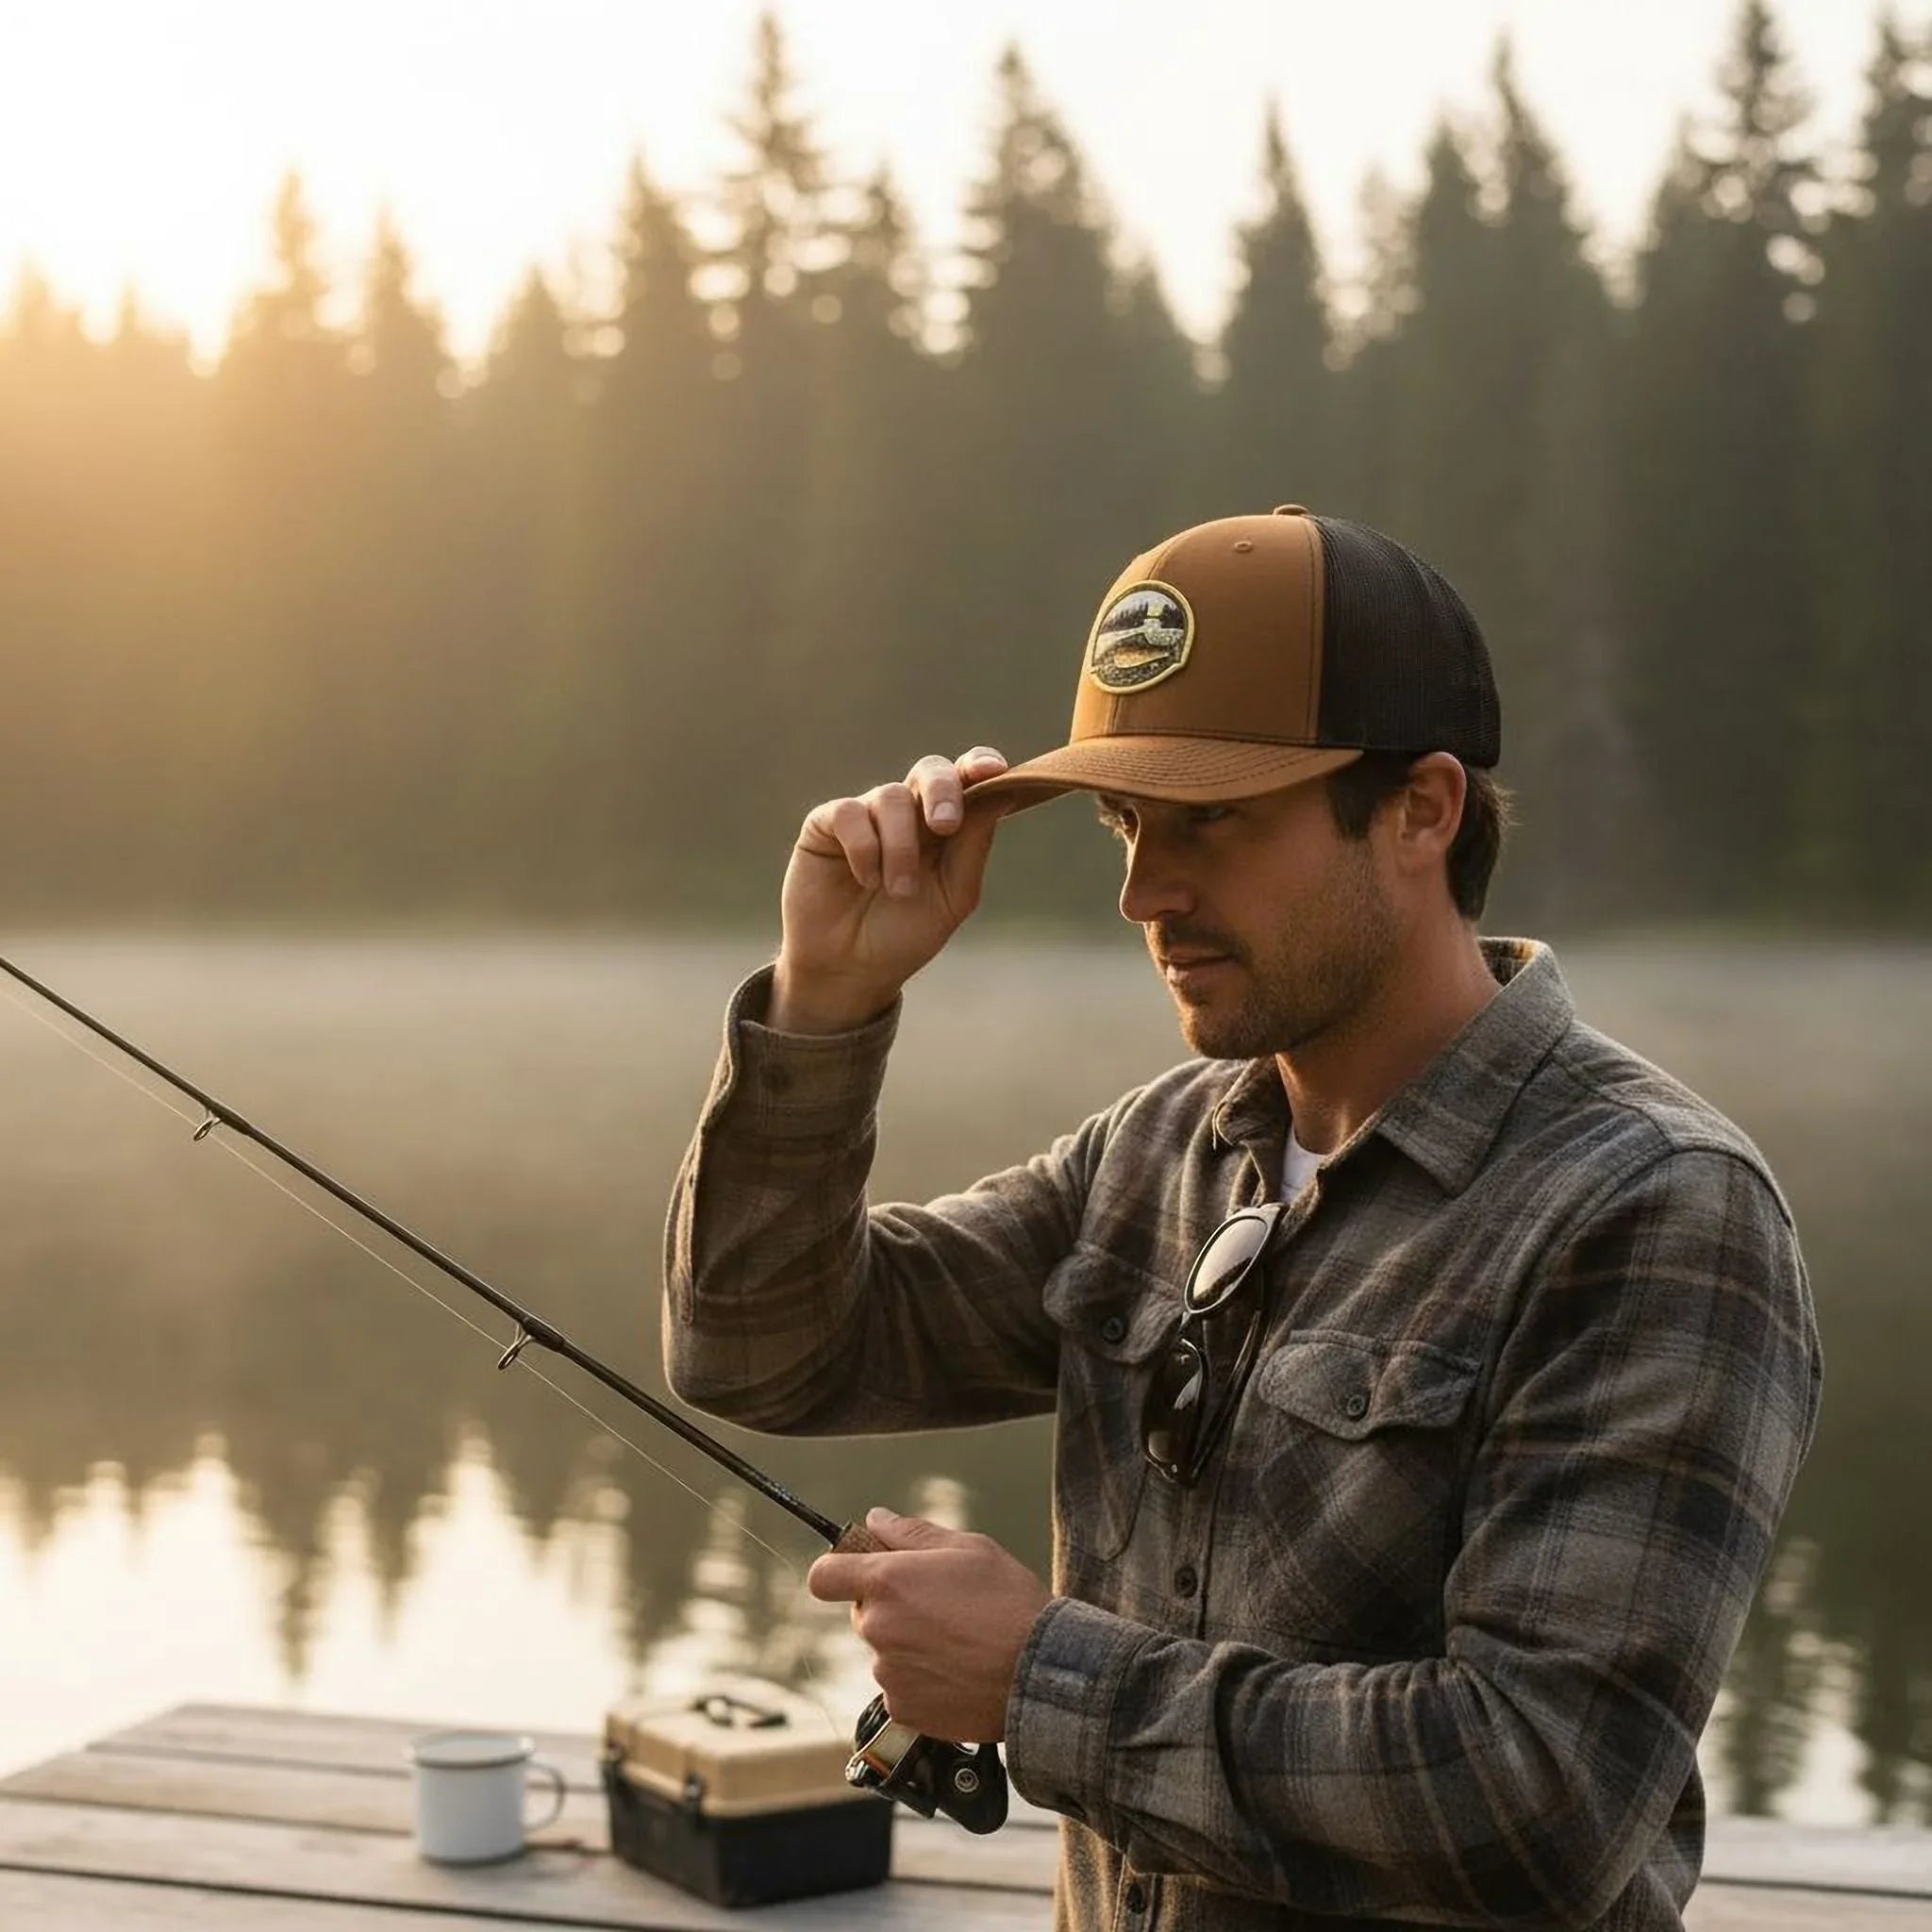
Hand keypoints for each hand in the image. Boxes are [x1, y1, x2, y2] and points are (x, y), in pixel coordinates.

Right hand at [771, 748, 1010, 1032]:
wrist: (849, 970)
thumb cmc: (904, 935)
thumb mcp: (953, 897)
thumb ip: (974, 846)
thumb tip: (1005, 793)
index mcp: (944, 826)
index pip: (966, 779)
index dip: (979, 764)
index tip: (994, 771)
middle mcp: (908, 812)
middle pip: (931, 771)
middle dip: (942, 791)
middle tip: (944, 826)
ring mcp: (867, 815)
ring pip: (891, 797)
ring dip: (900, 848)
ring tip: (897, 891)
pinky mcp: (826, 824)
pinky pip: (849, 813)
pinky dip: (863, 848)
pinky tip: (865, 879)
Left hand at [808, 1506, 1050, 1741]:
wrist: (1039, 1673)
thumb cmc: (1008, 1602)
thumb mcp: (968, 1548)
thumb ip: (912, 1533)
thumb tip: (876, 1520)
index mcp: (887, 1582)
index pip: (824, 1576)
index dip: (838, 1570)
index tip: (859, 1571)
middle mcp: (878, 1629)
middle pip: (863, 1613)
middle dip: (891, 1606)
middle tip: (939, 1606)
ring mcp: (887, 1674)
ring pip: (885, 1651)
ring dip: (908, 1645)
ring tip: (957, 1642)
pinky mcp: (901, 1710)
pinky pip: (899, 1688)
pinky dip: (920, 1681)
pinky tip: (956, 1671)